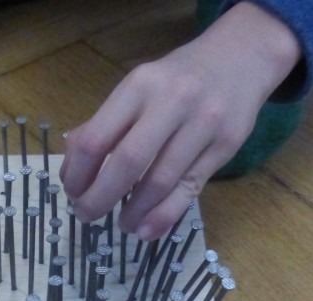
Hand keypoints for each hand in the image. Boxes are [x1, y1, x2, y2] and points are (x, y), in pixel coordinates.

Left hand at [60, 1, 300, 240]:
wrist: (241, 58)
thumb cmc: (177, 80)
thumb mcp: (138, 88)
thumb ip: (104, 124)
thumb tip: (72, 171)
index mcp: (139, 86)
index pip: (96, 139)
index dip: (78, 174)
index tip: (73, 192)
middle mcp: (172, 101)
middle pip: (128, 163)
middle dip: (100, 198)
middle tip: (87, 215)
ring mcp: (203, 124)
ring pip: (160, 181)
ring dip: (134, 212)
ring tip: (122, 224)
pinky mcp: (225, 146)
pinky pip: (189, 190)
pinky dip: (163, 216)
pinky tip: (146, 230)